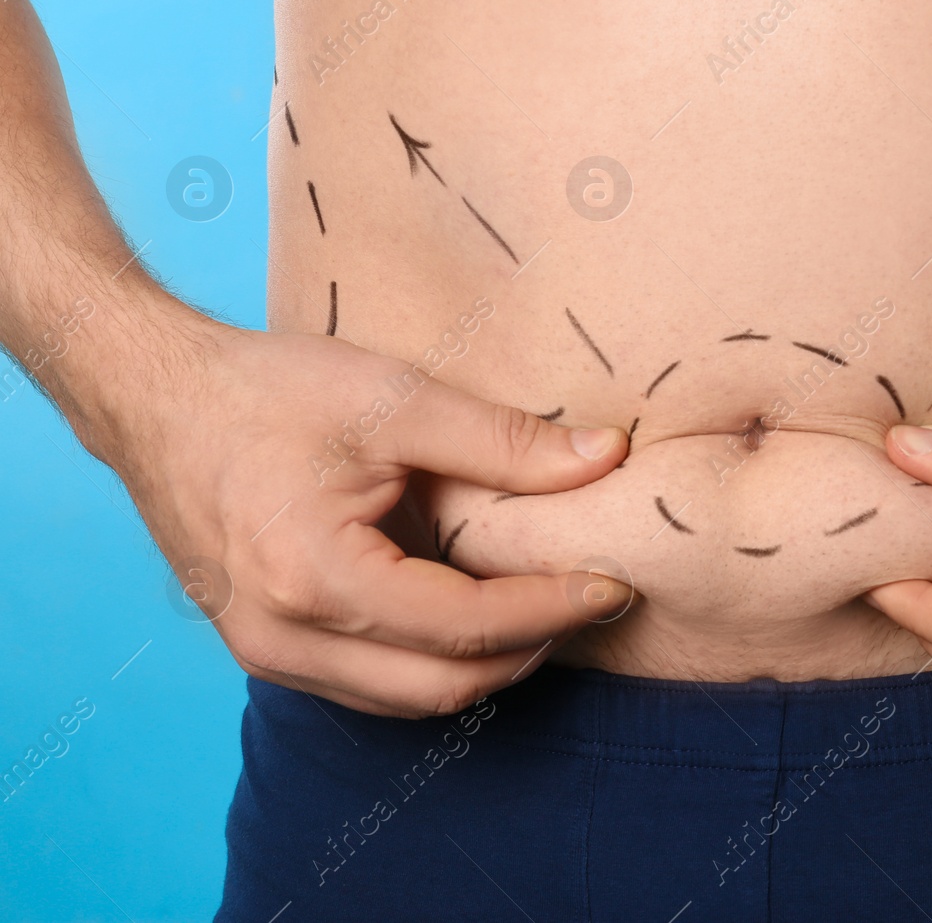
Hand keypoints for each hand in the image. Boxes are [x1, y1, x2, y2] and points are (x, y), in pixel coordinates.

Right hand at [106, 319, 630, 717]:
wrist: (155, 399)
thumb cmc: (266, 391)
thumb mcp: (394, 399)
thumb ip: (505, 440)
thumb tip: (606, 457)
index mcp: (314, 579)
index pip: (467, 628)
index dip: (552, 610)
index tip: (615, 585)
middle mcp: (284, 639)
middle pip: (443, 687)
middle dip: (532, 650)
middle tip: (593, 602)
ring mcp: (267, 654)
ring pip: (408, 700)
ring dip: (487, 665)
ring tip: (547, 608)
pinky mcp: (266, 649)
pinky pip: (372, 684)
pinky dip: (434, 662)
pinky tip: (477, 613)